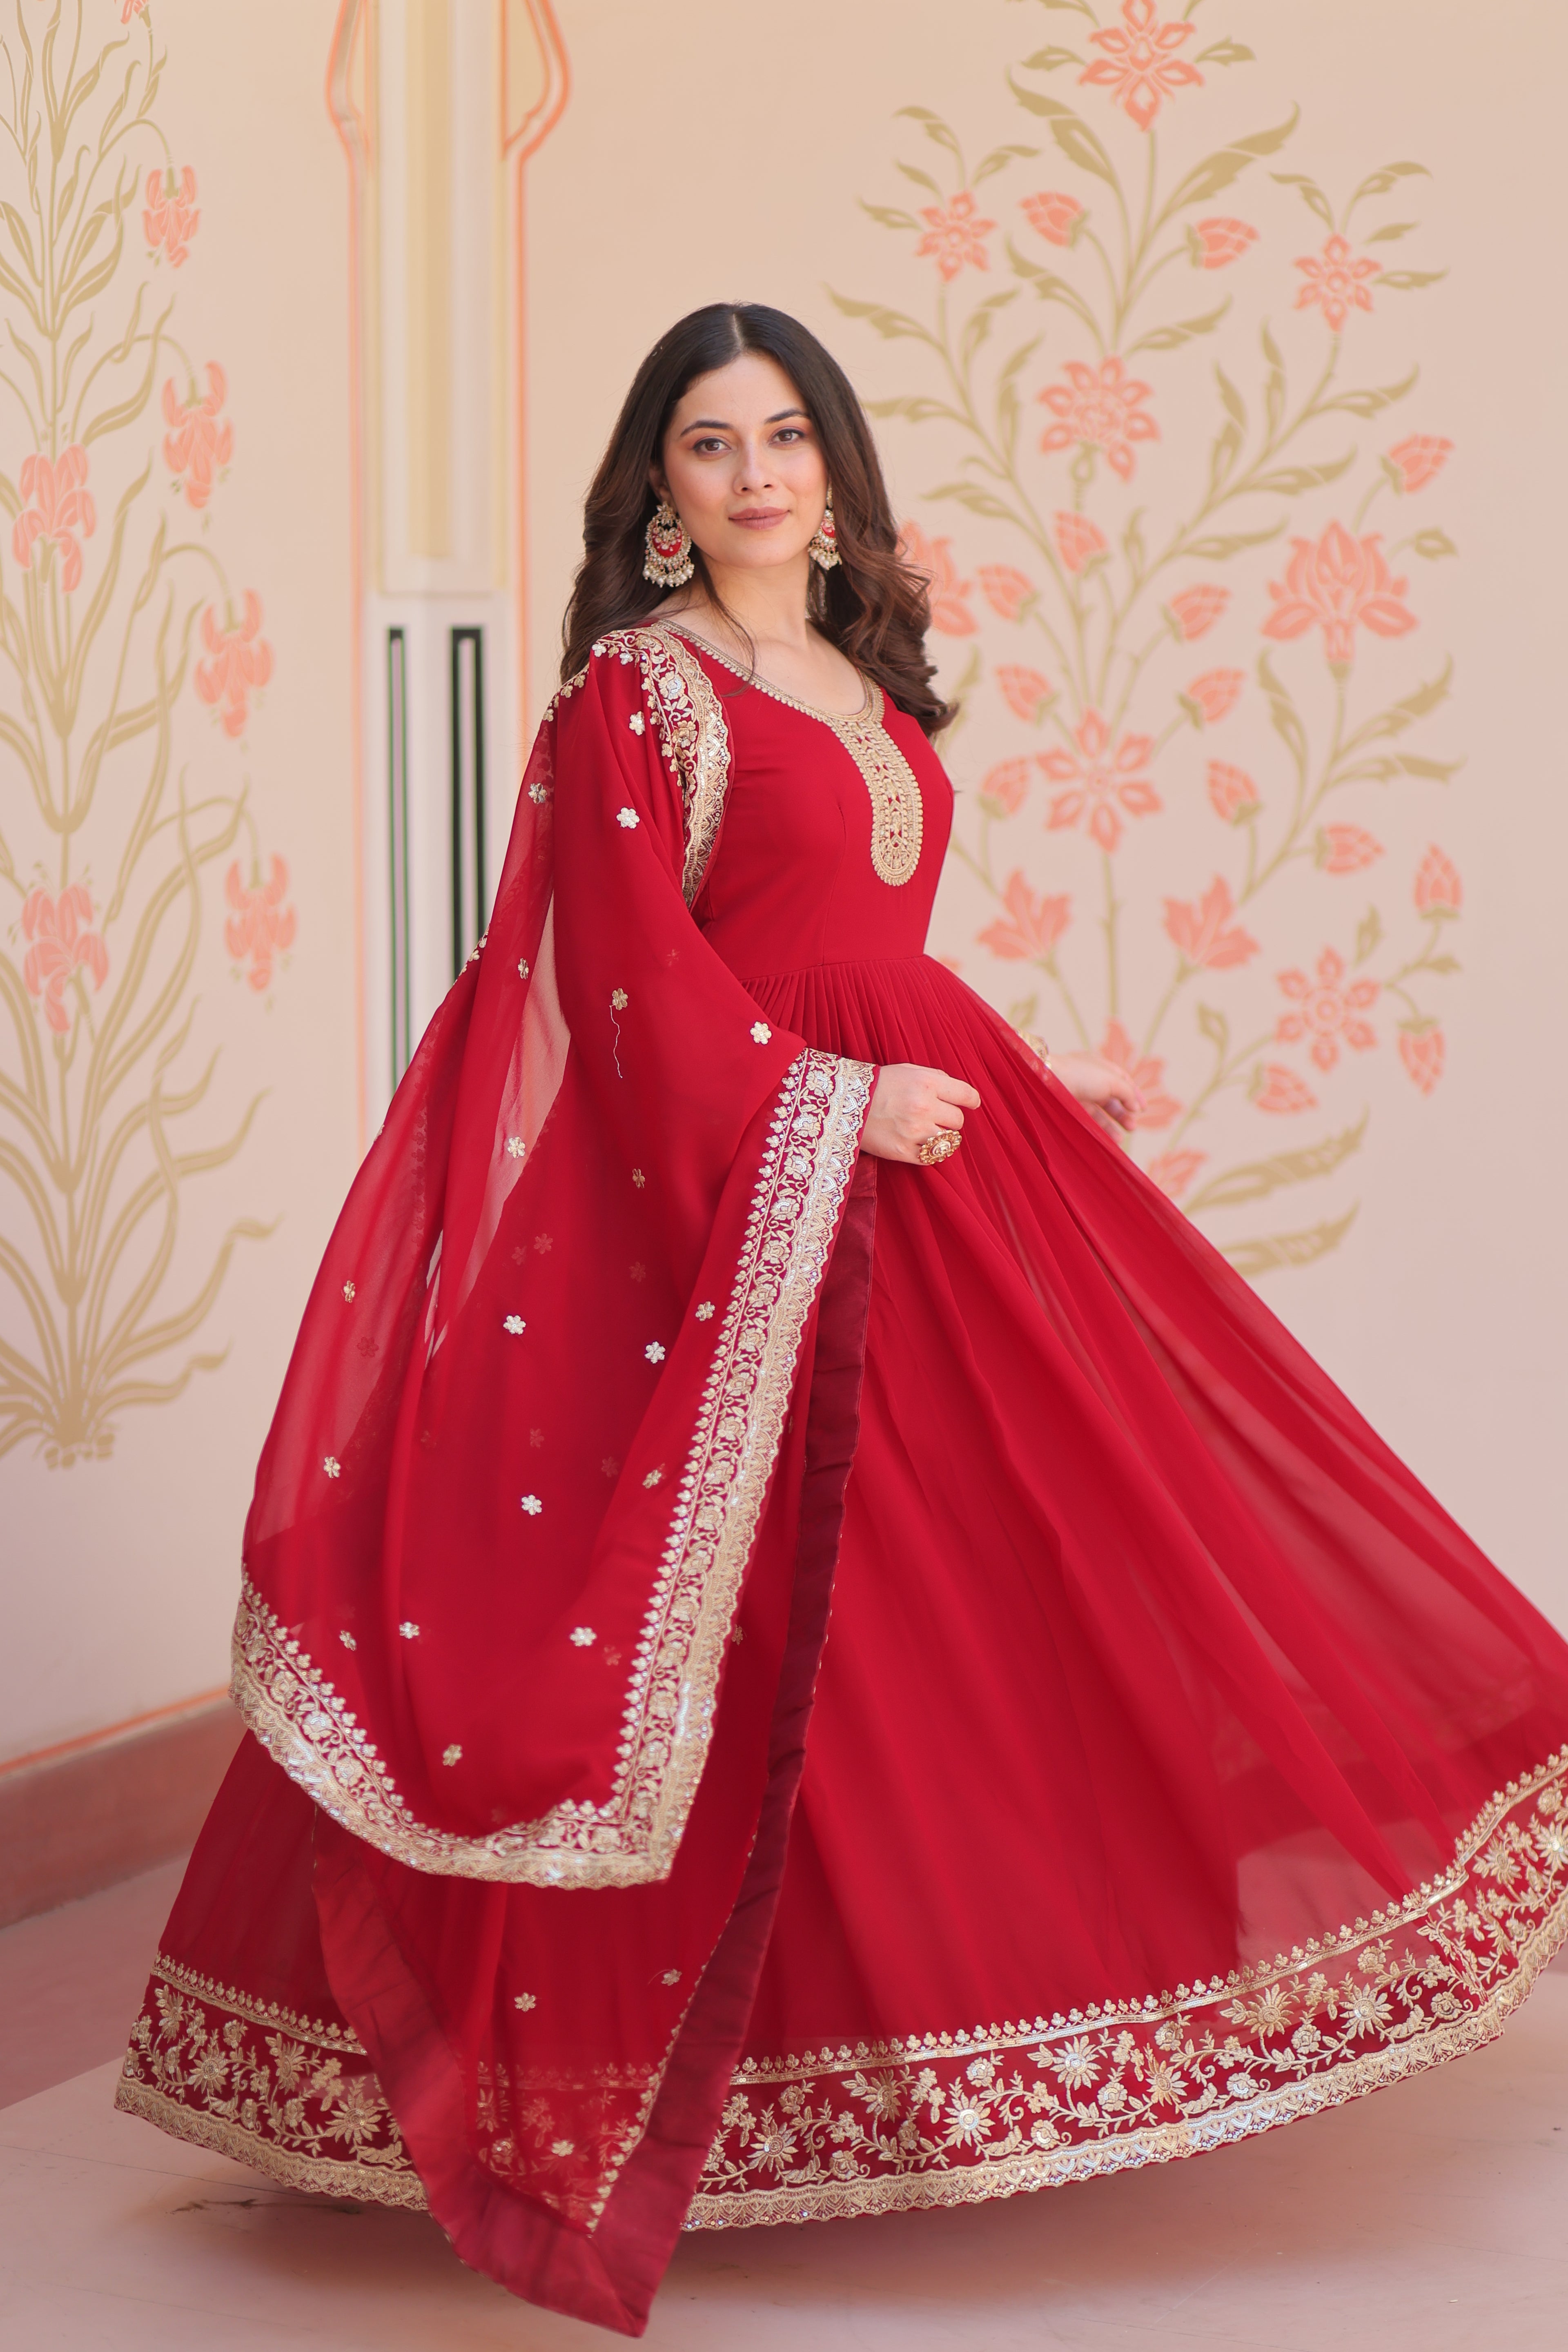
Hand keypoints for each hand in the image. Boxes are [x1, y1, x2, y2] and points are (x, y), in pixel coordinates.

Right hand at [862, 1063, 980, 1164]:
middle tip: (936, 1116)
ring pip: (948, 1141)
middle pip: (958, 1120)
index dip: (971, 1101)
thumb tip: (962, 1095)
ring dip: (941, 1137)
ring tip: (926, 1131)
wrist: (844, 1103)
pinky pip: (931, 1158)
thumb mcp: (908, 1071)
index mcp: (927, 1083)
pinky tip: (919, 1144)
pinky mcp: (904, 1151)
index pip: (966, 1095)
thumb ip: (936, 1080)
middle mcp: (923, 1106)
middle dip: (949, 1119)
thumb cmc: (879, 1084)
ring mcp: (914, 1131)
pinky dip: (929, 1152)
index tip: (971, 1104)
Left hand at [1047, 1049, 1144, 1132]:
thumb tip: (1135, 1106)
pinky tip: (1106, 1140)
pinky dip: (1097, 1130)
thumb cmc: (1081, 1075)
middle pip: (1111, 1098)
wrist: (1047, 1081)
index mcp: (1099, 1065)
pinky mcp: (1067, 1107)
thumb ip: (1128, 1093)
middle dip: (1123, 1113)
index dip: (1134, 1094)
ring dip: (1111, 1126)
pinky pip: (1086, 1120)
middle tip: (1132, 1127)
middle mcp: (1088, 1079)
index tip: (1142, 1109)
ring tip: (1120, 1139)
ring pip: (1098, 1112)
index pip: (1122, 1079)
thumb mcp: (1113, 1080)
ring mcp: (1077, 1093)